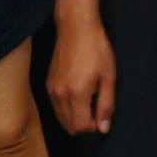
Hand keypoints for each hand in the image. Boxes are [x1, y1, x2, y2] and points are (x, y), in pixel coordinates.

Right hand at [46, 18, 116, 134]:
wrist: (76, 28)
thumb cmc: (96, 49)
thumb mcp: (109, 77)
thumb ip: (106, 105)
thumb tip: (103, 128)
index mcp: (77, 93)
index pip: (81, 127)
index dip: (93, 127)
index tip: (101, 117)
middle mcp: (60, 94)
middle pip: (69, 126)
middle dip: (84, 125)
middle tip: (97, 110)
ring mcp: (51, 89)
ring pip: (61, 118)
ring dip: (75, 117)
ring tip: (89, 101)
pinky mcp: (48, 84)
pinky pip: (56, 106)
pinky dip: (67, 108)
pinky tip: (78, 95)